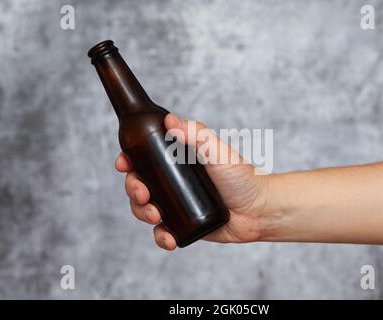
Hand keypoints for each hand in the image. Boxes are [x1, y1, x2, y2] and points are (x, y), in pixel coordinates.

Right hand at [115, 113, 270, 249]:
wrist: (259, 210)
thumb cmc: (242, 177)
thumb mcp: (218, 152)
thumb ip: (197, 134)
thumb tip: (170, 120)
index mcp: (177, 161)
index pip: (144, 158)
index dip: (128, 160)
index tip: (123, 163)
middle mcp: (173, 182)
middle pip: (139, 184)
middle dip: (133, 189)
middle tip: (143, 195)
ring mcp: (176, 204)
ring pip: (145, 209)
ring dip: (142, 213)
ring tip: (156, 217)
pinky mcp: (183, 225)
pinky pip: (162, 232)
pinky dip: (160, 236)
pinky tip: (168, 238)